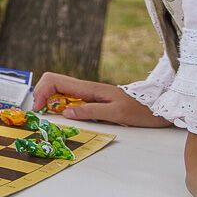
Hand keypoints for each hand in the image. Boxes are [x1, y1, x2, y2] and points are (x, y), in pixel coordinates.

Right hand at [30, 73, 172, 127]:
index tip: (40, 109)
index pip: (53, 80)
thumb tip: (65, 113)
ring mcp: (86, 93)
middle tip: (42, 112)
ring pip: (57, 89)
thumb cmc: (139, 110)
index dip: (41, 92)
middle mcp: (84, 87)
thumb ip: (90, 112)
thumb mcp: (115, 113)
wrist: (156, 107)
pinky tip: (64, 116)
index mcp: (88, 88)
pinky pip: (67, 97)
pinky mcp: (89, 99)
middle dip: (40, 94)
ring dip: (48, 100)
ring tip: (51, 115)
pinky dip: (59, 104)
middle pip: (51, 81)